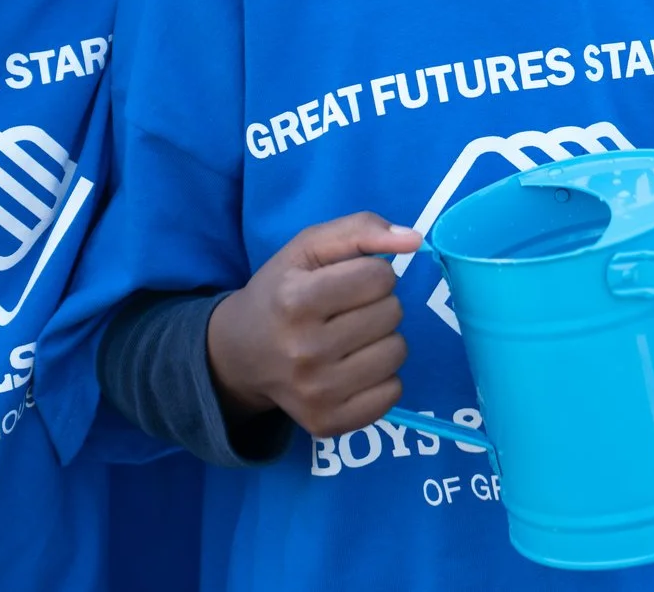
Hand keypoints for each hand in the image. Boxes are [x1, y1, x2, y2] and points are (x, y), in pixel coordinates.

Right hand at [206, 212, 422, 437]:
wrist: (239, 355)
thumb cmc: (280, 292)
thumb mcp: (308, 247)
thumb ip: (361, 230)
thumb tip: (415, 239)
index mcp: (296, 300)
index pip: (380, 276)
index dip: (372, 272)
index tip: (349, 281)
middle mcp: (304, 351)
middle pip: (392, 313)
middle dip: (378, 304)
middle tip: (347, 311)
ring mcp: (316, 393)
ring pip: (397, 353)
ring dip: (383, 339)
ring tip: (352, 338)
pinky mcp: (327, 423)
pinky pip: (393, 394)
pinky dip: (382, 377)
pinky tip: (353, 368)